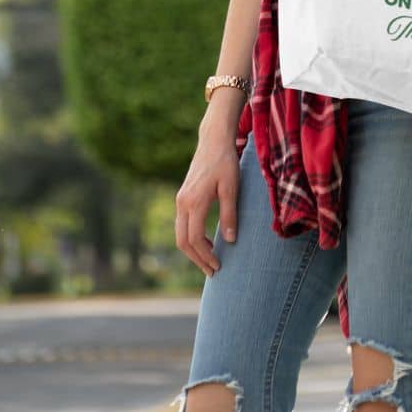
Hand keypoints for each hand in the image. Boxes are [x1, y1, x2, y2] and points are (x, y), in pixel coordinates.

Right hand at [174, 136, 240, 277]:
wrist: (214, 141)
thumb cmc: (225, 163)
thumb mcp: (231, 188)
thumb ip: (229, 214)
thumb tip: (230, 241)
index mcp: (194, 202)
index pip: (194, 239)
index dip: (205, 256)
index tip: (218, 266)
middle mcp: (182, 203)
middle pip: (182, 241)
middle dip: (197, 259)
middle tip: (213, 271)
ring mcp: (180, 200)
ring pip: (180, 234)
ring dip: (194, 250)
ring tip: (211, 260)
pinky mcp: (183, 196)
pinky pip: (183, 224)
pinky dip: (192, 237)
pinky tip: (208, 241)